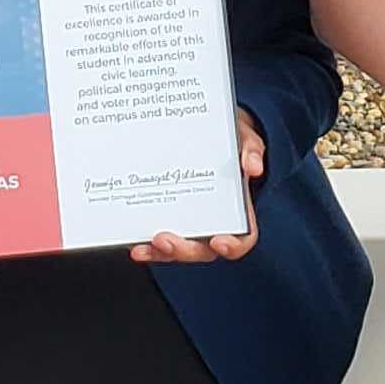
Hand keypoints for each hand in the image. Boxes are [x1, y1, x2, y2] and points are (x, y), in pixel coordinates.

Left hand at [131, 109, 267, 264]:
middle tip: (164, 239)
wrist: (210, 130)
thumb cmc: (230, 140)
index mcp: (238, 210)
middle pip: (202, 250)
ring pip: (176, 249)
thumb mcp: (244, 138)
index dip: (233, 244)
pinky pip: (157, 237)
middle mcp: (212, 222)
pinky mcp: (167, 216)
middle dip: (183, 250)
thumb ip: (251, 149)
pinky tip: (131, 240)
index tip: (218, 241)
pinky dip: (145, 242)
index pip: (242, 238)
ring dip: (159, 252)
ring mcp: (188, 222)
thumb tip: (253, 166)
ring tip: (141, 245)